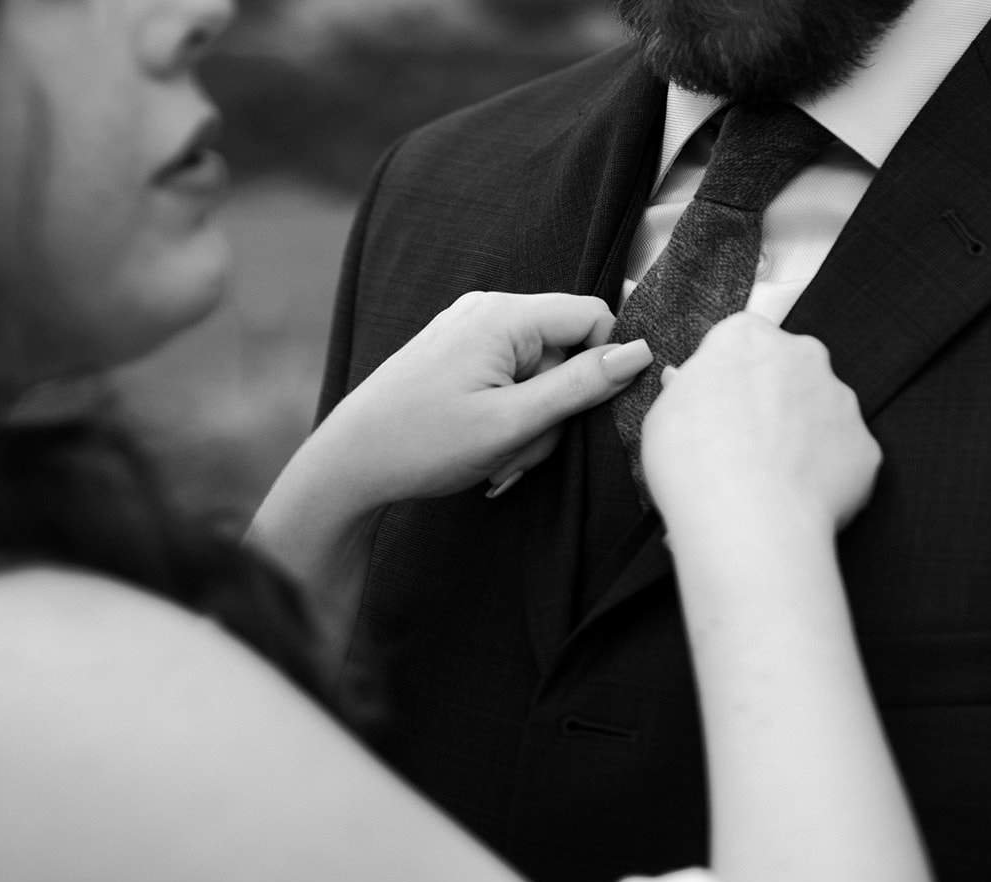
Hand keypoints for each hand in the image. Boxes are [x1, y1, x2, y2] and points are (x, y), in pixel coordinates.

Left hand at [315, 291, 651, 505]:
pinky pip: (510, 377)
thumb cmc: (424, 443)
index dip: (602, 364)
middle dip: (557, 405)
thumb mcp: (513, 423)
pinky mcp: (459, 351)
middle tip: (522, 447)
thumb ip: (581, 385)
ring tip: (497, 453)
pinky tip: (485, 443)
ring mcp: (470, 329)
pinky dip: (510, 415)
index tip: (582, 413)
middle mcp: (487, 309)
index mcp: (503, 315)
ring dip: (532, 420)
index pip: (593, 315)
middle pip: (566, 348)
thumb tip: (640, 353)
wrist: (350, 463)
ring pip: (540, 370)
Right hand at [642, 312, 880, 537]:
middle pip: (789, 369)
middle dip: (773, 399)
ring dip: (802, 437)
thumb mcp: (663, 415)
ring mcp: (842, 400)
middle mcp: (803, 355)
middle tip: (745, 444)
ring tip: (770, 480)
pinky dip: (824, 475)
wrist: (748, 519)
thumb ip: (685, 390)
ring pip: (821, 413)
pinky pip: (844, 457)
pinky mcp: (865, 445)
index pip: (742, 341)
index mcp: (747, 337)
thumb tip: (685, 383)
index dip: (729, 377)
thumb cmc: (693, 463)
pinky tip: (797, 499)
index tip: (719, 407)